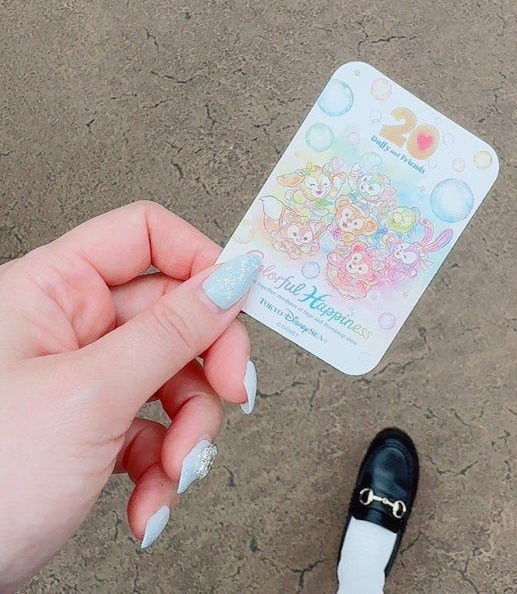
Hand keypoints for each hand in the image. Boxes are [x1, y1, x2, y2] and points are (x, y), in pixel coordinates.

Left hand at [0, 202, 259, 591]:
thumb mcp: (91, 395)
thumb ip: (171, 333)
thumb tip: (229, 281)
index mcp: (53, 291)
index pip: (145, 237)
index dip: (200, 261)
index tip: (242, 299)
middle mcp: (71, 328)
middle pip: (175, 316)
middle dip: (208, 368)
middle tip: (233, 393)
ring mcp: (86, 379)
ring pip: (176, 378)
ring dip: (190, 431)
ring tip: (176, 471)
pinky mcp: (96, 426)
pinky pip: (157, 427)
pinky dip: (166, 466)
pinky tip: (151, 500)